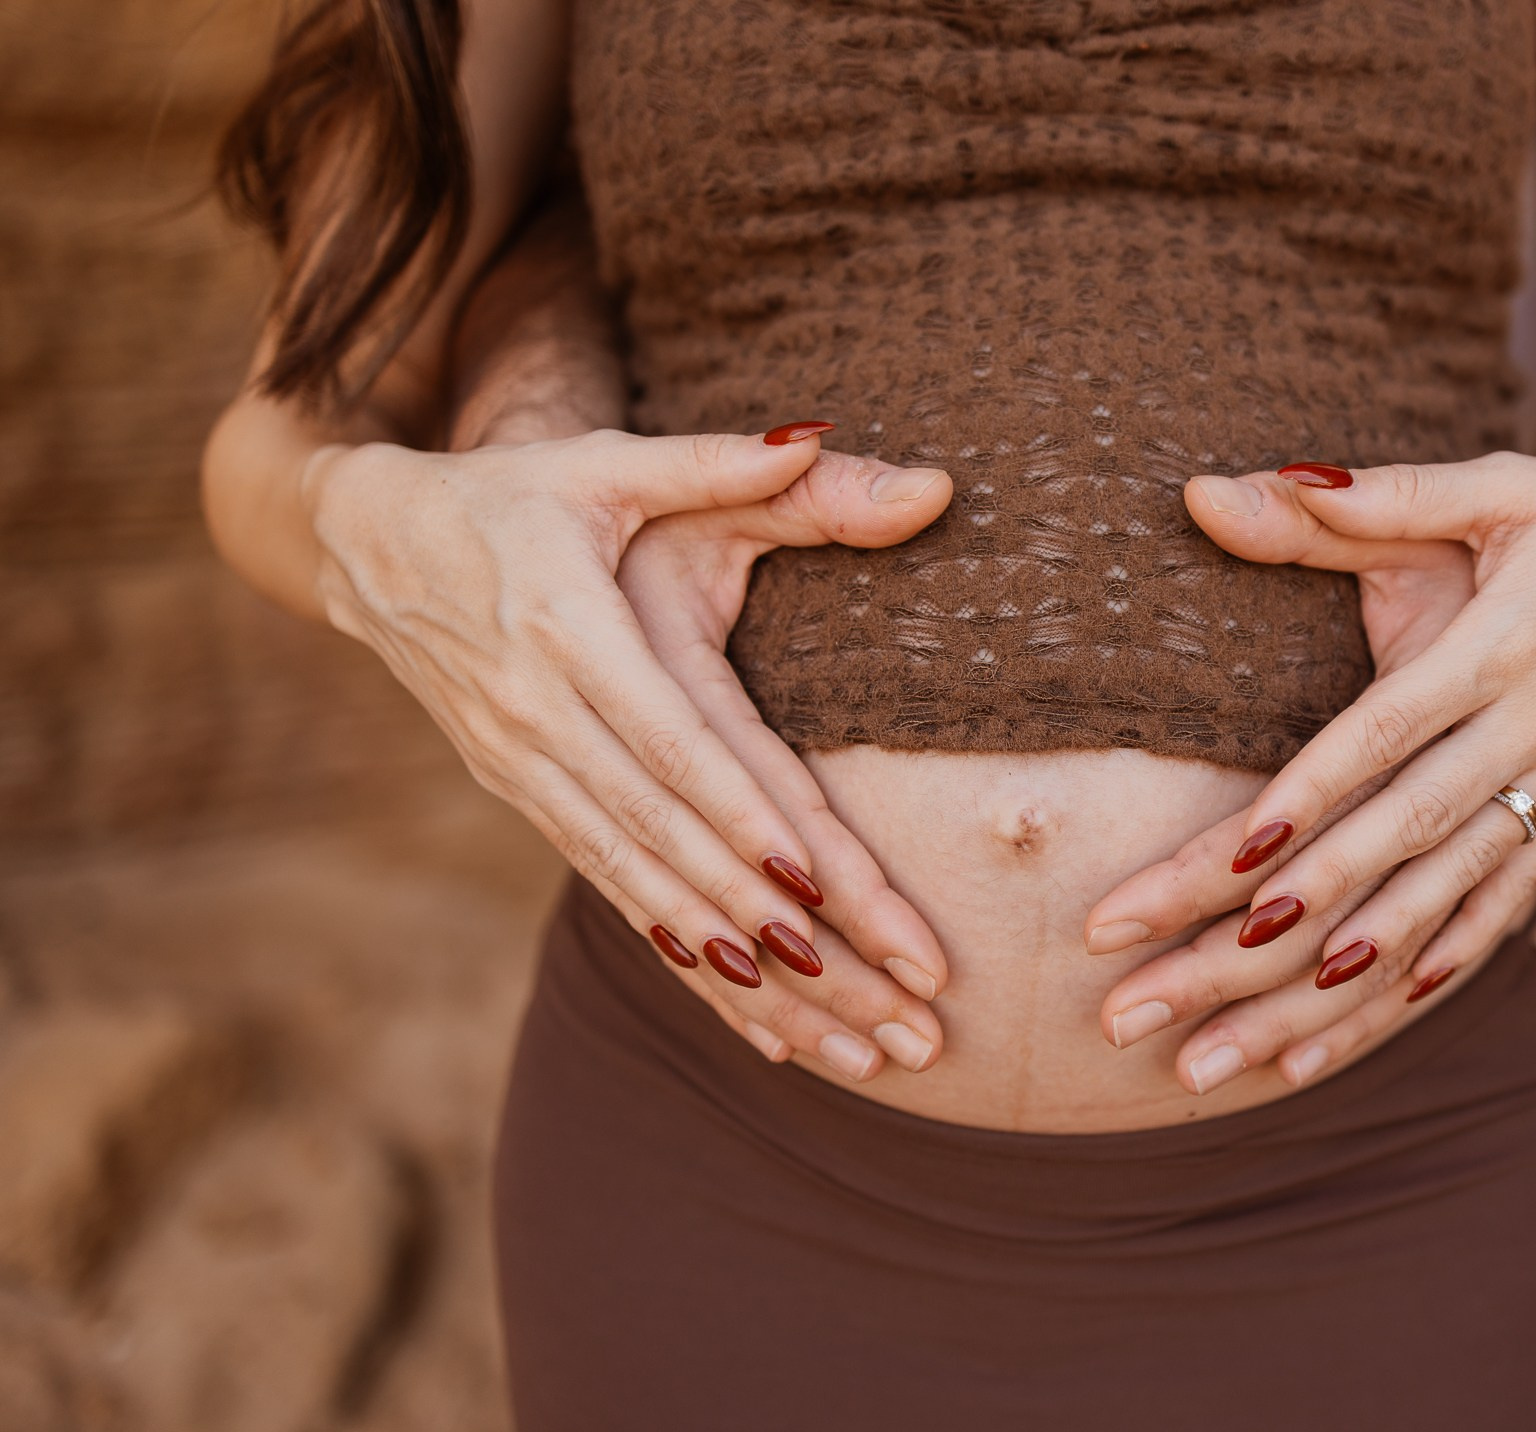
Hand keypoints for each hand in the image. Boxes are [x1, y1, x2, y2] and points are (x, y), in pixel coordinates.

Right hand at [304, 423, 956, 1075]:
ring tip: (851, 1047)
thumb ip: (733, 462)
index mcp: (568, 630)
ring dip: (748, 980)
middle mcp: (539, 718)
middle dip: (781, 932)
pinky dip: (691, 964)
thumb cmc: (520, 492)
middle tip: (889, 1007)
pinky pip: (617, 895)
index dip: (737, 815)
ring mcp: (524, 771)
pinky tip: (766, 1025)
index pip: (669, 742)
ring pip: (646, 891)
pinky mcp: (525, 799)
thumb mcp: (615, 461)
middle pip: (671, 842)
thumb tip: (843, 442)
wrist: (371, 543)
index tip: (814, 888)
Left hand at [1081, 469, 1475, 1093]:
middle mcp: (1534, 734)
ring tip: (1230, 1050)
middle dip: (1274, 925)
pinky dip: (1425, 976)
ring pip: (1433, 905)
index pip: (1384, 738)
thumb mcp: (1495, 485)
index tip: (1220, 869)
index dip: (1307, 802)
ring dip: (1333, 987)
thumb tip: (1213, 490)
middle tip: (1164, 986)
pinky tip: (1351, 1031)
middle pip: (1389, 843)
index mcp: (1505, 648)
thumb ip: (1361, 498)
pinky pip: (1494, 915)